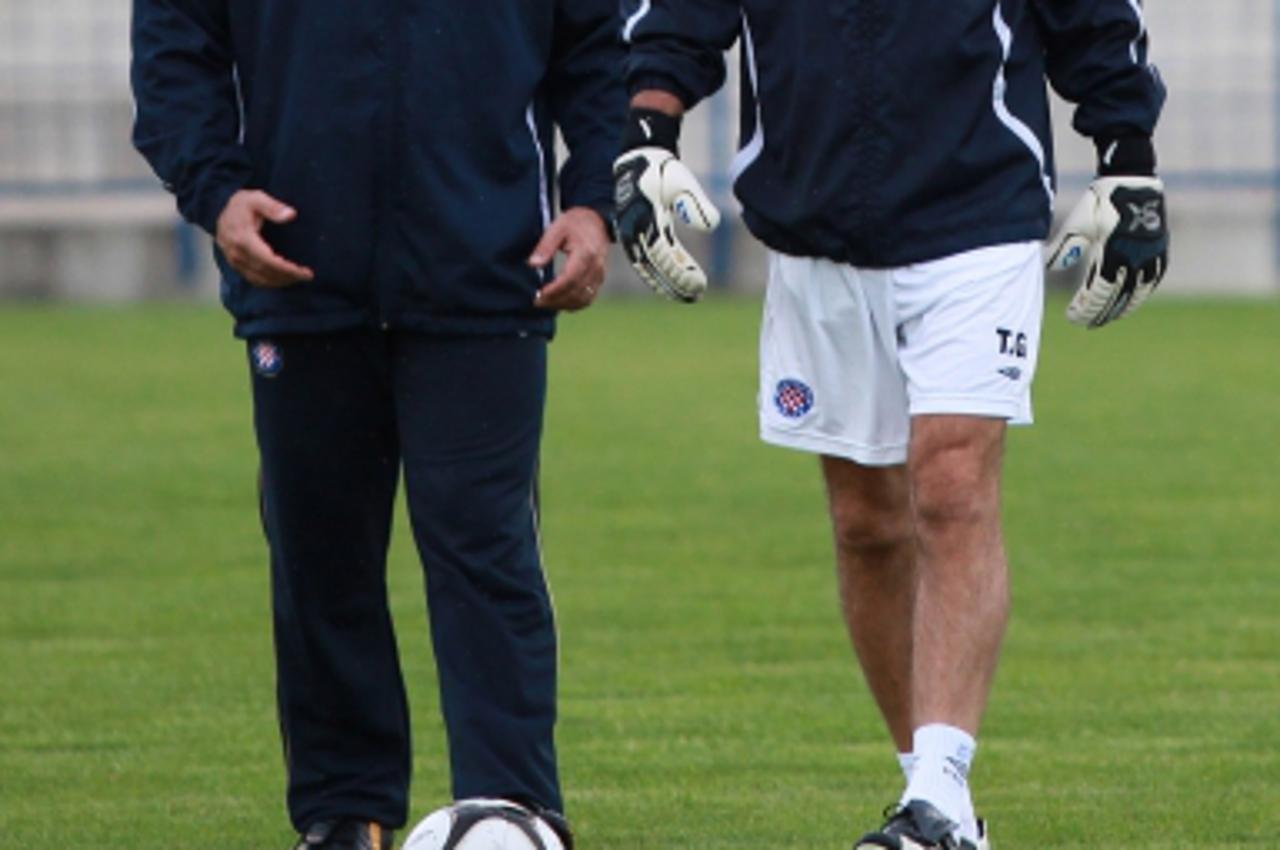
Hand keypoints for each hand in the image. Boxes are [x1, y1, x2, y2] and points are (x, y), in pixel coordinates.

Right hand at [215, 190, 314, 287]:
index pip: (269, 261)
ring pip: (260, 280)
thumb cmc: (241, 204)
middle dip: (289, 277)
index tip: (306, 272)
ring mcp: (234, 261)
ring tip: (299, 278)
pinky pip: (254, 280)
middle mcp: (237, 253)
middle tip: (307, 276)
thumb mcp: (256, 198)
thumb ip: (273, 207)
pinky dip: (270, 283)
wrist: (218, 210)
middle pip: (266, 273)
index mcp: (243, 238)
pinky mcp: (236, 265)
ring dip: (281, 282)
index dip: (288, 269)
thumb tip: (291, 215)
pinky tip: (284, 279)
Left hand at [530, 207, 609, 311]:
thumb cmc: (576, 223)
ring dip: (564, 305)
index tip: (538, 296)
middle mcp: (596, 267)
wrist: (597, 221)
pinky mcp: (600, 280)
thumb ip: (545, 246)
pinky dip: (574, 305)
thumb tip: (533, 264)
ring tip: (546, 303)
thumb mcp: (557, 228)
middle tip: (537, 302)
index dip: (553, 291)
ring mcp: (600, 275)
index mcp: (586, 254)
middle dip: (555, 300)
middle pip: (576, 292)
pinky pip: (588, 298)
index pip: (569, 279)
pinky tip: (560, 303)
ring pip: (583, 299)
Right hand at [613, 146, 719, 301]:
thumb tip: (712, 226)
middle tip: (696, 296)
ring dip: (668, 283)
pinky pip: (651, 259)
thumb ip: (696, 203)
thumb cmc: (661, 168)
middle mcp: (635, 232)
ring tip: (689, 295)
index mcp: (644, 221)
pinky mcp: (640, 234)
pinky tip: (681, 281)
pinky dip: (665, 272)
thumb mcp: (682, 180)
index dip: (680, 273)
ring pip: (650, 267)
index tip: (698, 285)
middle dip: (675, 284)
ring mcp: (635, 235)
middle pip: (654, 267)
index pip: (663, 256)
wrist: (639, 158)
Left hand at [1046, 176, 1167, 327]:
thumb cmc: (1100, 200)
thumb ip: (1066, 246)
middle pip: (1117, 297)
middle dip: (1101, 313)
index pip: (1098, 292)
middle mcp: (1136, 257)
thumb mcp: (1079, 222)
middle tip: (1086, 324)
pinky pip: (1152, 280)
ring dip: (1123, 307)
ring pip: (1138, 292)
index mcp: (1114, 252)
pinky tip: (1131, 301)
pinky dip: (1140, 294)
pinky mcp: (1159, 249)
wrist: (1133, 178)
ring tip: (1108, 318)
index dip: (1086, 308)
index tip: (1072, 318)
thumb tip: (1051, 268)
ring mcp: (1151, 255)